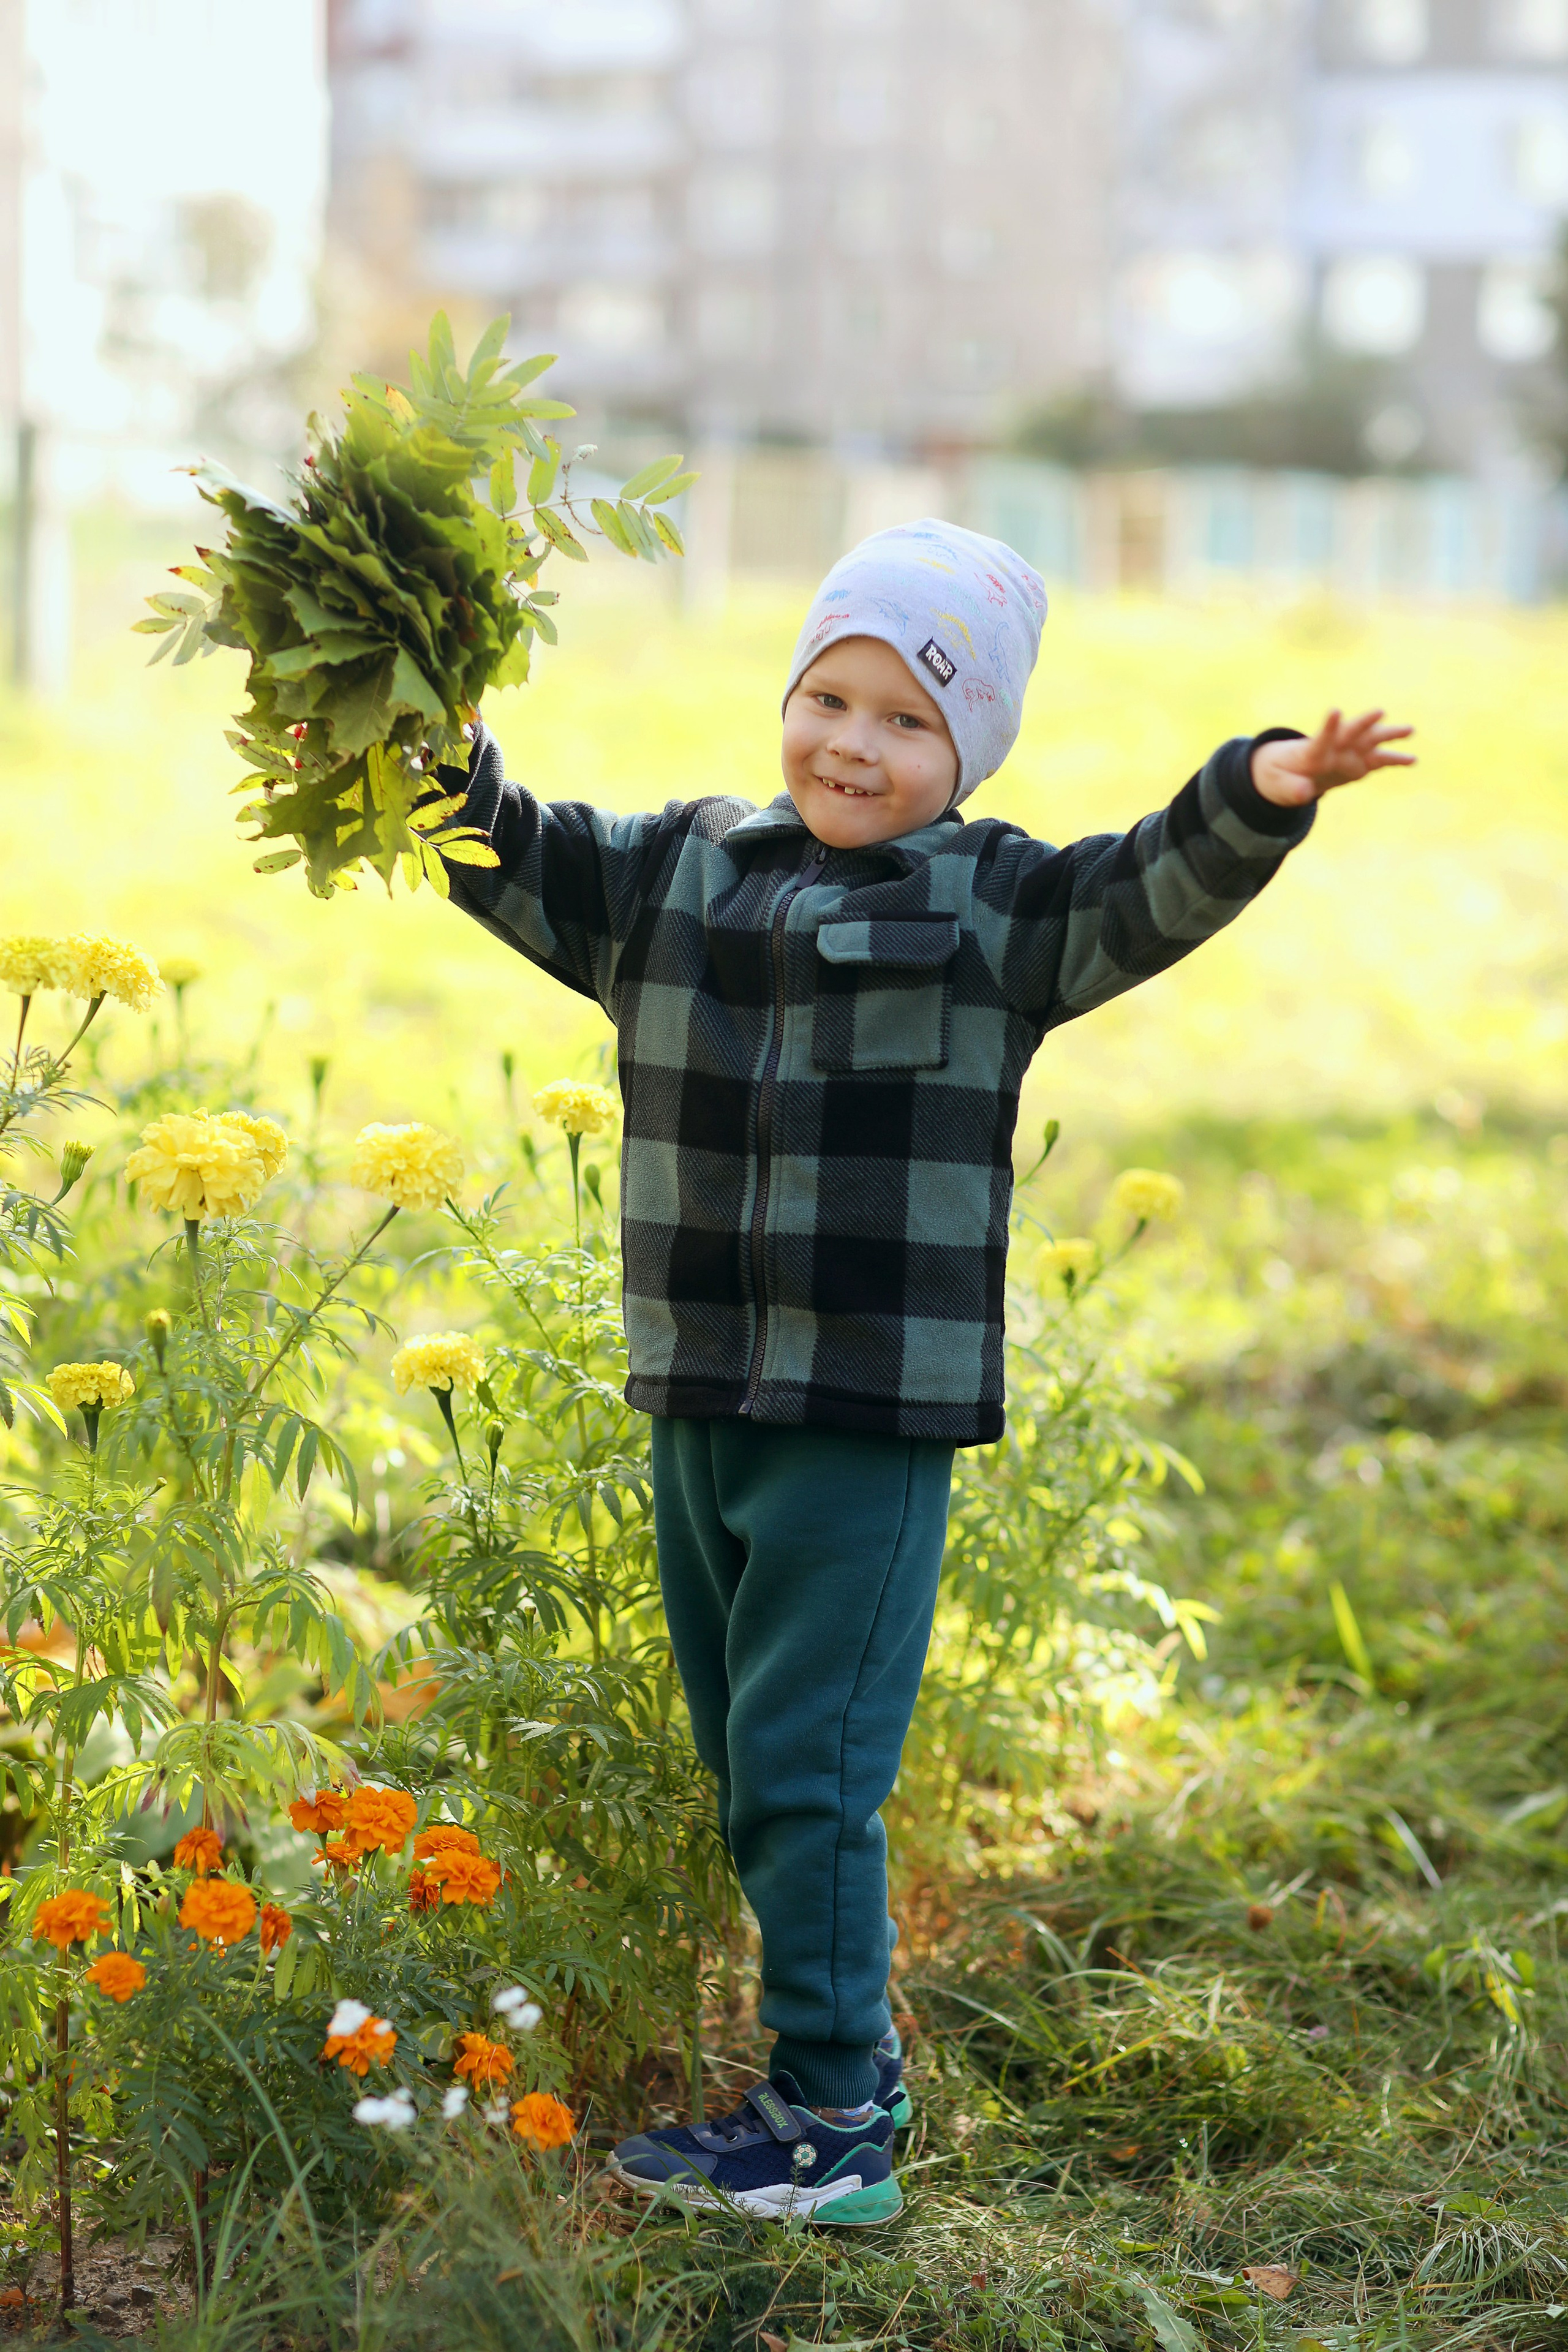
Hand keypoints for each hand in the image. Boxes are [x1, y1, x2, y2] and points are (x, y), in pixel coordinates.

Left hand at [1251, 709, 1414, 808]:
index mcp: (1311, 752)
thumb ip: (1292, 789)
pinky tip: (1412, 760)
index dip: (1327, 726)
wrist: (1289, 772)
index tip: (1334, 711)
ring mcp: (1348, 755)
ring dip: (1389, 736)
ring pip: (1371, 742)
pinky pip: (1378, 762)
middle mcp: (1334, 748)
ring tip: (1410, 730)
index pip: (1320, 738)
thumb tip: (1305, 793)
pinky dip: (1394, 761)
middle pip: (1351, 733)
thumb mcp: (1279, 785)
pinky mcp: (1358, 765)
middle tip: (1380, 712)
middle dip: (1365, 723)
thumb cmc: (1280, 775)